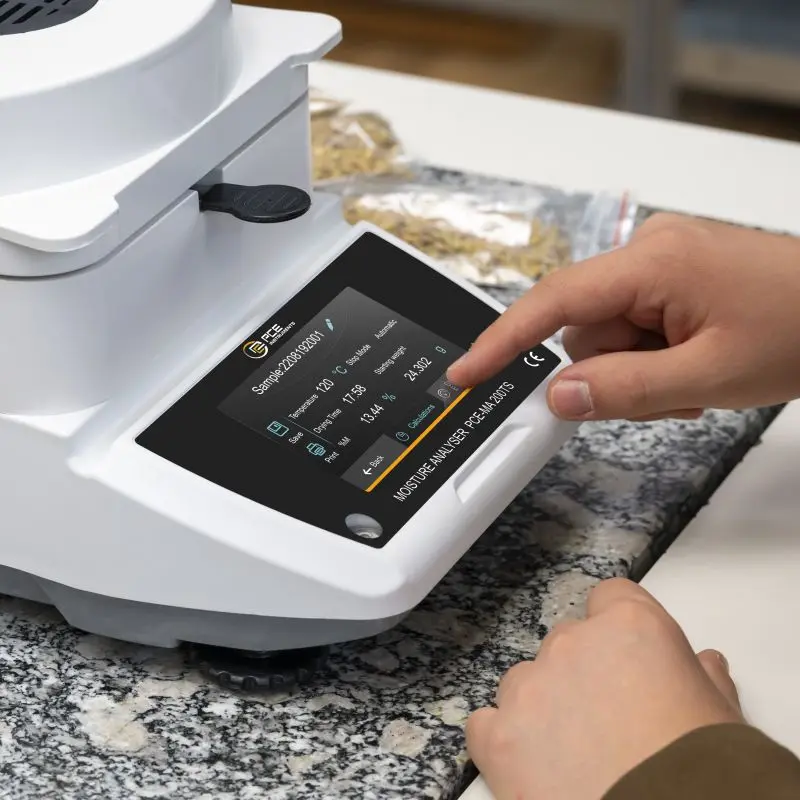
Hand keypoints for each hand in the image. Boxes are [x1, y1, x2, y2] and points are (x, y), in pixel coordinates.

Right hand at [448, 214, 799, 420]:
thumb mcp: (710, 376)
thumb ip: (627, 389)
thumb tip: (559, 395)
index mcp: (652, 263)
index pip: (554, 302)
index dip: (503, 340)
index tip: (467, 372)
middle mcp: (649, 250)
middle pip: (585, 329)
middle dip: (615, 372)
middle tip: (672, 395)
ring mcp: (663, 261)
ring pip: (610, 334)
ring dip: (640, 370)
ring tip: (694, 382)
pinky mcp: (673, 275)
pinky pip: (636, 325)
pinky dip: (653, 356)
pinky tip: (694, 364)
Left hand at [466, 579, 743, 799]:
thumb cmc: (706, 769)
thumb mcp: (722, 714)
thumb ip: (702, 676)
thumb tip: (703, 663)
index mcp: (629, 627)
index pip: (610, 598)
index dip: (619, 629)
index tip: (627, 658)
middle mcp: (572, 645)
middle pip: (566, 643)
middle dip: (582, 673)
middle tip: (608, 720)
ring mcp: (529, 689)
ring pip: (524, 682)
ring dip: (542, 706)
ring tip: (572, 754)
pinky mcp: (498, 737)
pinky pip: (486, 724)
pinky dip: (504, 741)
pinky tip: (531, 768)